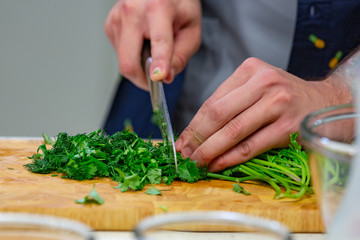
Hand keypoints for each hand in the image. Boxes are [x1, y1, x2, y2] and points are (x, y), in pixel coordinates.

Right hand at [104, 0, 201, 89]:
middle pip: (129, 60)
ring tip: (153, 50)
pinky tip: (142, 43)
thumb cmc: (178, 7)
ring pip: (124, 61)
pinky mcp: (110, 25)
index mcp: (158, 6)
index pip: (159, 40)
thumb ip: (181, 56)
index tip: (158, 78)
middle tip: (156, 81)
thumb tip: (166, 77)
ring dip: (139, 66)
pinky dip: (133, 56)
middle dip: (143, 79)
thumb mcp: (190, 30)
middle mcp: (132, 10)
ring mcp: (117, 18)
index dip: (159, 63)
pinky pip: (120, 54)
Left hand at [175, 57, 352, 171]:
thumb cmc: (283, 95)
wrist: (323, 101)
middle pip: (219, 115)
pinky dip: (230, 158)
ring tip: (197, 162)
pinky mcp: (287, 128)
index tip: (181, 140)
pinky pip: (250, 146)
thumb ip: (230, 100)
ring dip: (210, 151)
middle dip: (197, 138)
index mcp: (250, 69)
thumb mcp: (256, 85)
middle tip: (184, 154)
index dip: (193, 124)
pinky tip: (218, 165)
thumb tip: (197, 130)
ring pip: (233, 132)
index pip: (213, 101)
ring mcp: (278, 105)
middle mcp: (264, 83)